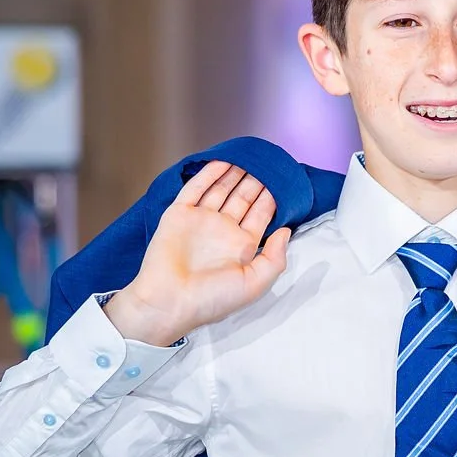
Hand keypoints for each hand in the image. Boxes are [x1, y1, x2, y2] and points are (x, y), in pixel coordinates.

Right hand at [106, 161, 289, 345]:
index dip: (272, 198)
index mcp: (242, 247)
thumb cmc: (212, 299)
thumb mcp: (255, 284)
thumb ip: (275, 258)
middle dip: (256, 180)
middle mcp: (223, 231)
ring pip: (221, 189)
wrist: (169, 301)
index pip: (261, 215)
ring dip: (236, 172)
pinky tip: (224, 160)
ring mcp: (201, 220)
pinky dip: (209, 173)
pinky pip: (196, 188)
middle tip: (268, 161)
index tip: (284, 179)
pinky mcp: (179, 214)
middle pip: (243, 198)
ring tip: (250, 156)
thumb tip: (287, 230)